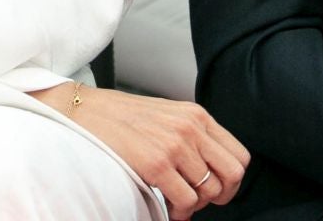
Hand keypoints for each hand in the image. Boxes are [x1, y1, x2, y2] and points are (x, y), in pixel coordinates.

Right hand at [34, 85, 247, 217]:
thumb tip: (209, 168)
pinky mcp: (156, 163)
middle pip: (232, 175)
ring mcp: (174, 145)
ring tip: (176, 204)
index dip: (231, 180)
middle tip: (199, 200)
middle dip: (220, 195)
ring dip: (194, 206)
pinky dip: (179, 213)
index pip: (239, 156)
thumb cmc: (120, 117)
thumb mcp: (166, 115)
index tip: (215, 188)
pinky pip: (186, 201)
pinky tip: (167, 209)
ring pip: (208, 192)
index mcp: (196, 115)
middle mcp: (190, 128)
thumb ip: (191, 134)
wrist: (83, 112)